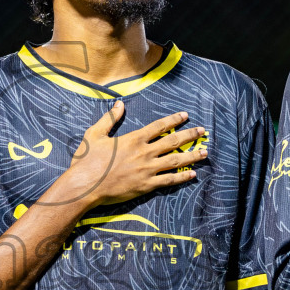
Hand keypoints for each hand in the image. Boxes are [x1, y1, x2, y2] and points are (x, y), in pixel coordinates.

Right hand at [49, 101, 206, 211]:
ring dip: (192, 155)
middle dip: (190, 135)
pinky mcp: (146, 185)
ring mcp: (147, 170)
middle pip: (173, 141)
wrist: (84, 186)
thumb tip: (119, 104)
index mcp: (134, 139)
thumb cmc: (87, 161)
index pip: (159, 126)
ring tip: (205, 152)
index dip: (174, 120)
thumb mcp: (95, 134)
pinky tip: (192, 174)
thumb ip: (110, 119)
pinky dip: (182, 177)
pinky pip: (169, 180)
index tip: (185, 116)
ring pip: (176, 161)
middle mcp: (144, 152)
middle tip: (203, 131)